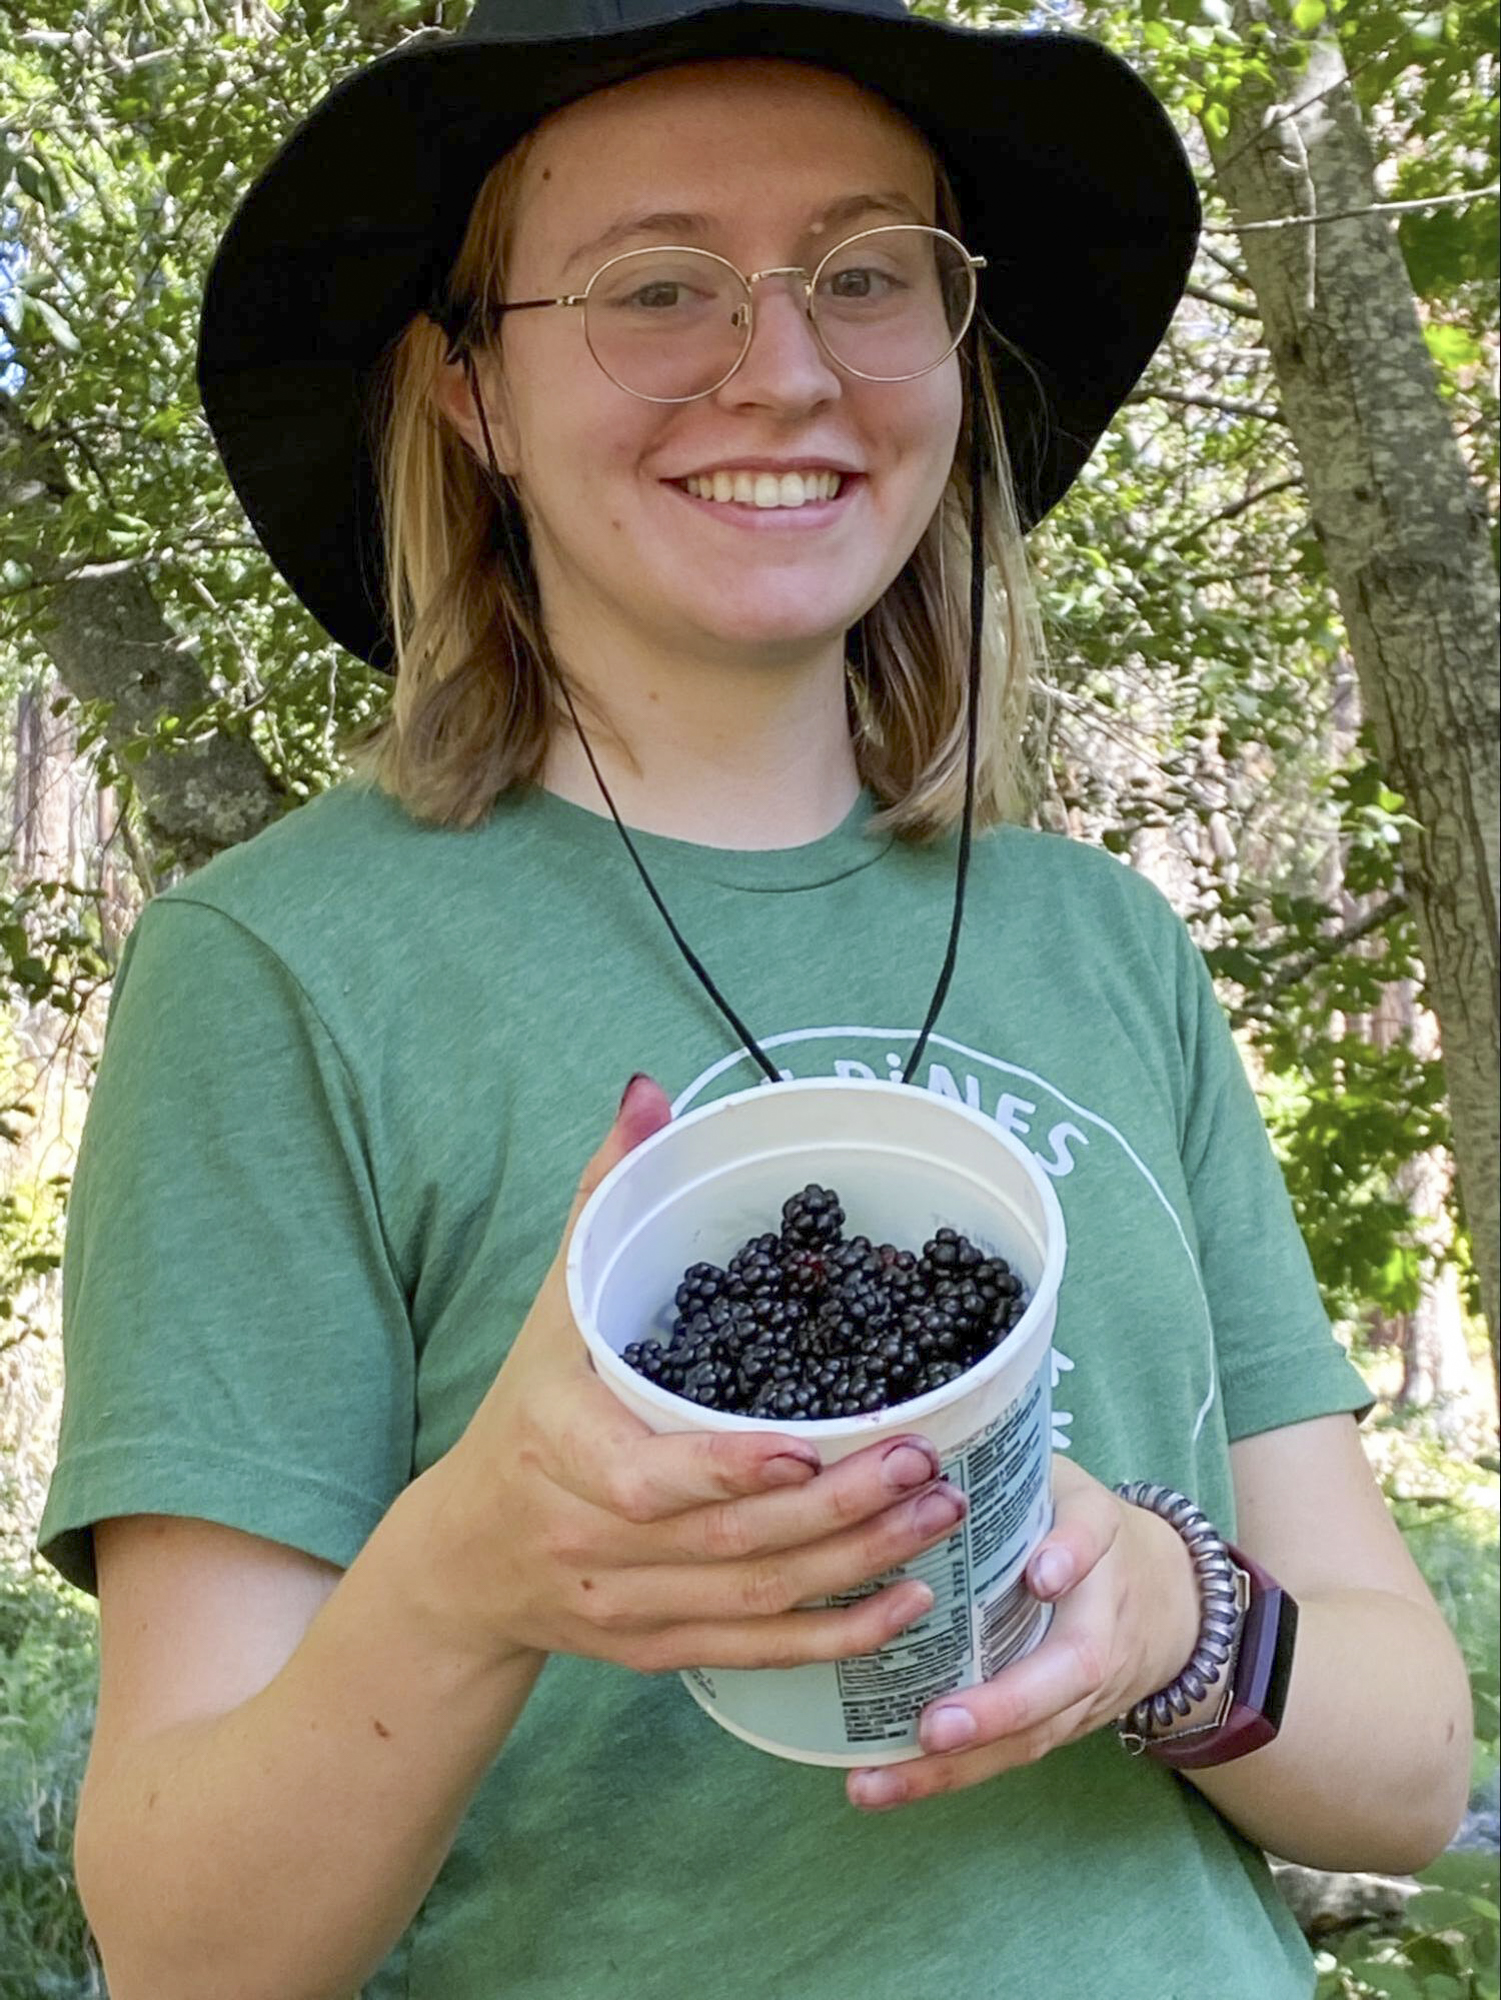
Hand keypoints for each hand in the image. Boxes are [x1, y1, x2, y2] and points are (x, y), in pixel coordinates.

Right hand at [417, 1074, 970, 1675]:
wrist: (465, 1557)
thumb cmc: (527, 1410)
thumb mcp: (553, 1303)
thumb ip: (606, 1195)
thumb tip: (651, 1093)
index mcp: (563, 1447)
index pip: (651, 1477)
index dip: (731, 1470)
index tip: (813, 1441)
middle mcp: (592, 1538)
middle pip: (729, 1541)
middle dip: (838, 1508)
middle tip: (926, 1464)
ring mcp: (627, 1605)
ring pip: (754, 1600)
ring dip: (857, 1564)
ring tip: (942, 1516)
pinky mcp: (657, 1648)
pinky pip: (755, 1651)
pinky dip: (835, 1638)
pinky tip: (908, 1606)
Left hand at [845, 1454, 1200, 1810]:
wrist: (1175, 1600)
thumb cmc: (1089, 1527)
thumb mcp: (1066, 1481)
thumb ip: (1011, 1463)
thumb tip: (916, 1440)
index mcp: (1104, 1539)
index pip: (1095, 1536)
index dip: (1071, 1552)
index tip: (1043, 1572)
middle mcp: (1104, 1620)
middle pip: (1069, 1671)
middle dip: (1002, 1705)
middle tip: (935, 1725)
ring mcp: (1087, 1686)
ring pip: (1032, 1734)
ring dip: (954, 1766)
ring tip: (875, 1780)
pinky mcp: (1062, 1723)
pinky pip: (1010, 1754)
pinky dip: (946, 1776)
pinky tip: (877, 1785)